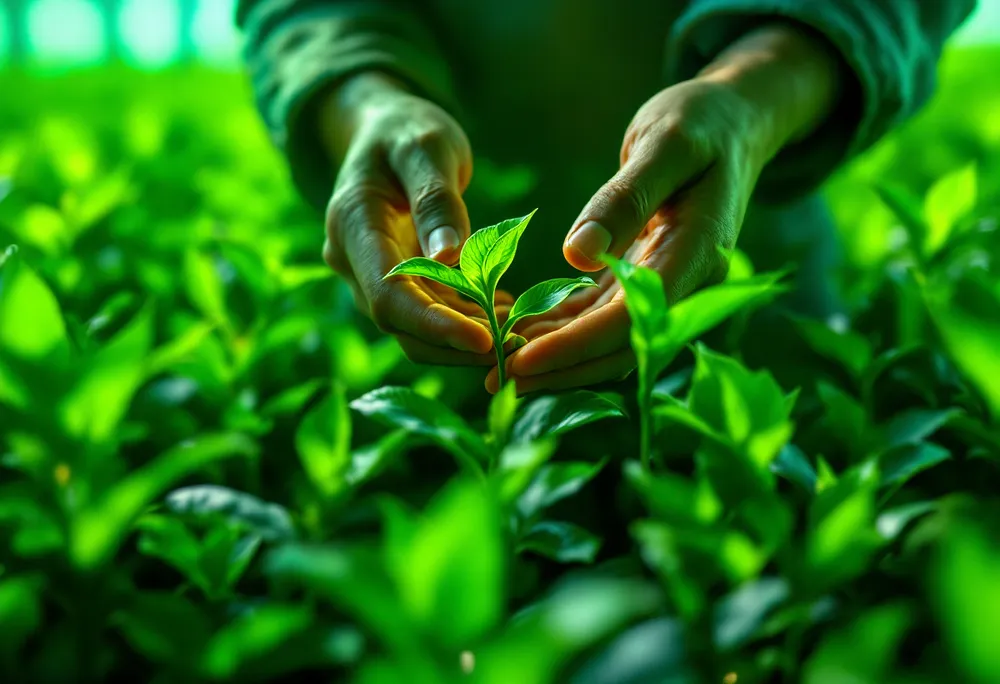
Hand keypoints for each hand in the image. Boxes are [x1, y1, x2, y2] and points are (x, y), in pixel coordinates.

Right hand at [319, 73, 509, 364]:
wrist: (386, 131)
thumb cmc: (408, 130)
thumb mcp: (425, 148)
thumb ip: (436, 200)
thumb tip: (449, 256)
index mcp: (352, 227)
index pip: (388, 298)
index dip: (435, 326)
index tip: (485, 341)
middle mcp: (353, 263)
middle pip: (401, 327)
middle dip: (456, 345)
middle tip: (517, 350)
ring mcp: (372, 278)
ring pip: (417, 332)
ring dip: (467, 341)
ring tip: (522, 339)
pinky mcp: (398, 283)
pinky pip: (432, 316)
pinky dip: (469, 324)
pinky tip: (512, 319)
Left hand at [486, 23, 841, 393]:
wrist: (734, 121)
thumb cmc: (701, 121)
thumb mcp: (665, 143)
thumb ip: (625, 199)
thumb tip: (576, 255)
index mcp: (696, 254)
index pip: (630, 321)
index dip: (573, 346)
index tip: (519, 359)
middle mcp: (686, 283)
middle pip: (619, 347)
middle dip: (558, 369)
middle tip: (491, 382)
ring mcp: (667, 285)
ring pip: (608, 340)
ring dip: (556, 357)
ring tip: (496, 365)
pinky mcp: (645, 277)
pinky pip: (602, 315)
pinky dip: (562, 329)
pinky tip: (519, 332)